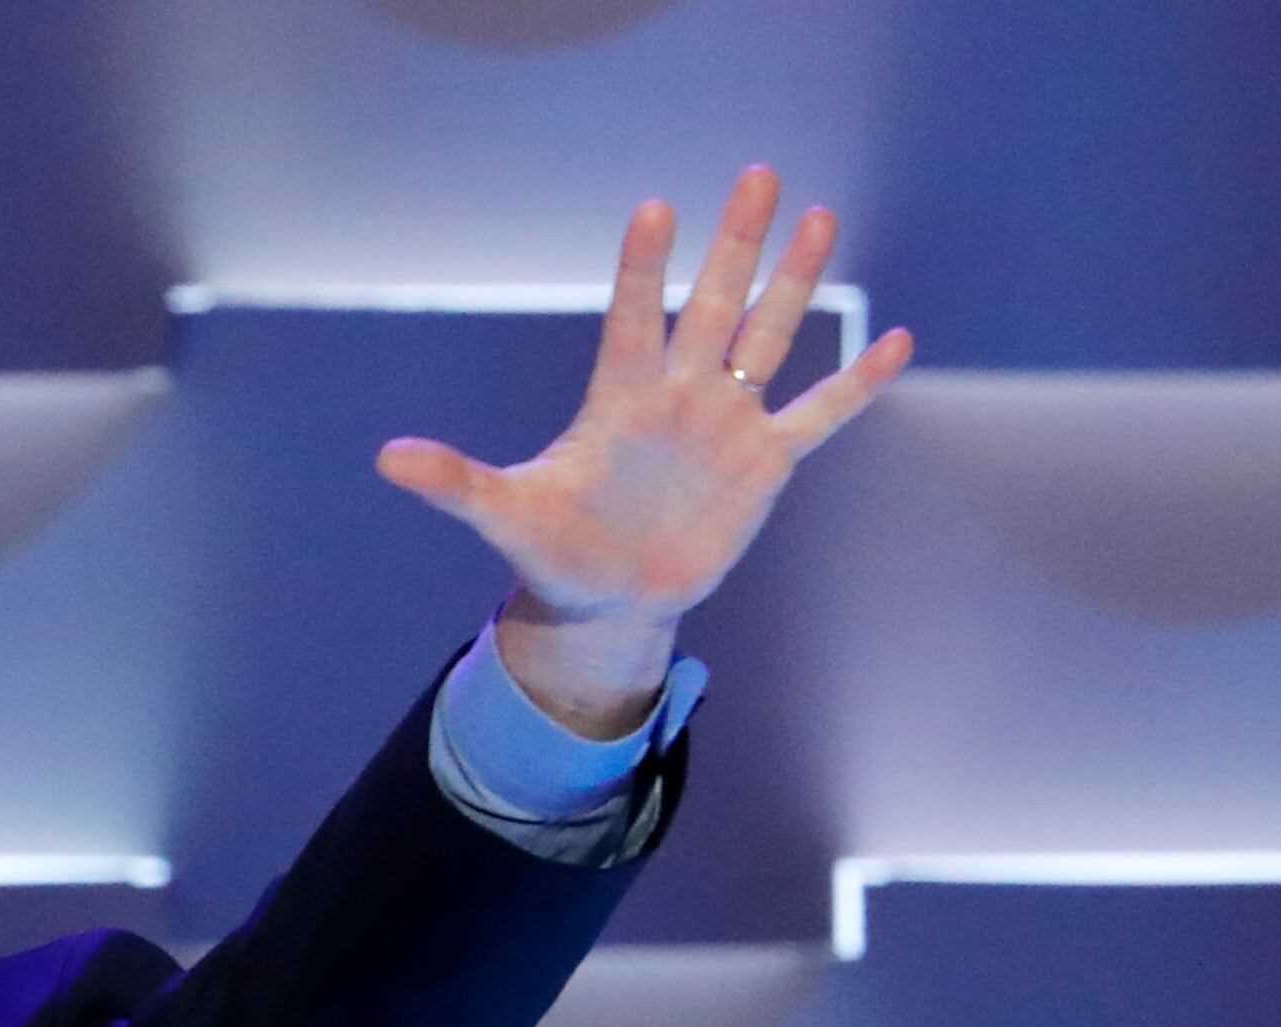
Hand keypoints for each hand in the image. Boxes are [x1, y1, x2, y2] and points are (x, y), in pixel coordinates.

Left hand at [375, 167, 912, 735]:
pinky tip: (895, 341)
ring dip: (793, 283)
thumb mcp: (503, 515)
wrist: (609, 599)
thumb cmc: (555, 551)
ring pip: (767, 337)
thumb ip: (455, 481)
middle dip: (734, 245)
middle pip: (712, 305)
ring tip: (820, 218)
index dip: (641, 269)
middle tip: (757, 175)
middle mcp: (678, 394)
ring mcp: (725, 421)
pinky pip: (818, 414)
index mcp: (618, 399)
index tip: (654, 209)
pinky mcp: (764, 462)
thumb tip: (385, 458)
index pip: (630, 318)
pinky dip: (854, 384)